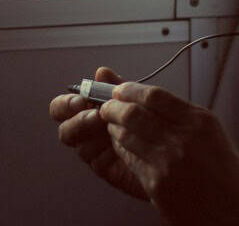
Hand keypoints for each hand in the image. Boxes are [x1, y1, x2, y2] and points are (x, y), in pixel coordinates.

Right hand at [49, 66, 147, 201]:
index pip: (64, 106)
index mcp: (88, 110)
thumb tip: (101, 71)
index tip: (83, 98)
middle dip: (76, 120)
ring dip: (91, 134)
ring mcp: (95, 150)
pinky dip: (105, 148)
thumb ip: (118, 86)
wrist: (174, 149)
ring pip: (77, 145)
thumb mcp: (136, 98)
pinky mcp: (106, 167)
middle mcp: (87, 131)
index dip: (66, 103)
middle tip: (95, 114)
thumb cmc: (153, 119)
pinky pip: (95, 160)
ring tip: (106, 125)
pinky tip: (119, 140)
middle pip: (64, 128)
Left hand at [98, 80, 238, 225]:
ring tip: (111, 125)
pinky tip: (121, 147)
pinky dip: (121, 150)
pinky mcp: (158, 185)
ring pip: (126, 136)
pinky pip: (130, 161)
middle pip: (134, 113)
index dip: (130, 89)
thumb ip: (179, 113)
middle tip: (107, 106)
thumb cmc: (227, 172)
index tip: (120, 88)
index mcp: (199, 121)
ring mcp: (168, 163)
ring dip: (113, 128)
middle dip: (113, 107)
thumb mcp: (211, 132)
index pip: (154, 95)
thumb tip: (145, 96)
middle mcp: (183, 138)